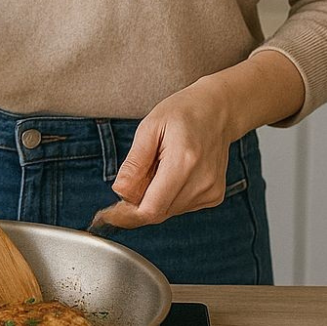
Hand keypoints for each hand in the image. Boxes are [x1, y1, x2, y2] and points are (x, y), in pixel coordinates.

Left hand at [90, 79, 234, 229]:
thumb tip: (120, 192)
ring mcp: (211, 191)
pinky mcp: (214, 196)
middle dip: (139, 201)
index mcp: (184, 162)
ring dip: (155, 197)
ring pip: (168, 212)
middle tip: (135, 175)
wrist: (216, 111)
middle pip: (158, 212)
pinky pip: (181, 207)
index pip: (151, 208)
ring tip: (159, 165)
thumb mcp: (149, 127)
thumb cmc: (182, 113)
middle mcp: (202, 181)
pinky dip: (169, 196)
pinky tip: (173, 172)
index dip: (127, 214)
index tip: (110, 213)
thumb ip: (134, 163)